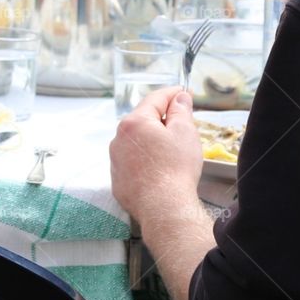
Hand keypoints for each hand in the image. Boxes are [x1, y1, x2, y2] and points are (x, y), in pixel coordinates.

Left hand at [110, 87, 203, 225]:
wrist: (163, 207)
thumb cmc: (176, 167)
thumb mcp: (184, 132)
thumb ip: (181, 110)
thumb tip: (179, 97)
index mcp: (134, 122)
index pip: (154, 99)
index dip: (172, 94)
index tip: (183, 92)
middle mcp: (118, 138)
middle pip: (143, 120)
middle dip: (162, 118)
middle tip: (182, 123)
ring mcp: (115, 160)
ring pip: (136, 142)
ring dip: (151, 140)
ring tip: (171, 150)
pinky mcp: (118, 180)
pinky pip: (132, 163)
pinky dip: (144, 160)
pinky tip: (159, 169)